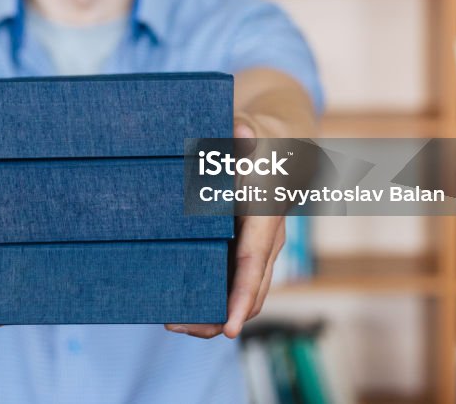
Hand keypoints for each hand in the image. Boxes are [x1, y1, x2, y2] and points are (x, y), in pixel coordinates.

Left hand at [165, 121, 285, 339]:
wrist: (281, 147)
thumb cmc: (260, 142)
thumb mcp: (252, 133)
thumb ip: (243, 134)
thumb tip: (239, 127)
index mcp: (266, 219)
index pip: (253, 265)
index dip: (240, 298)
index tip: (229, 329)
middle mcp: (268, 242)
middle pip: (249, 294)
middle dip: (217, 319)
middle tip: (175, 326)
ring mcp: (260, 251)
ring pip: (244, 296)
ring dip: (213, 315)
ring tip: (173, 322)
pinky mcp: (248, 253)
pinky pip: (236, 285)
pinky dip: (215, 300)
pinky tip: (183, 305)